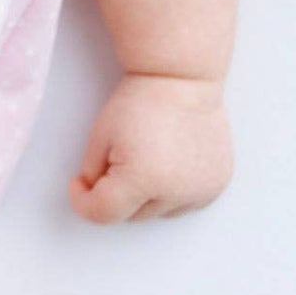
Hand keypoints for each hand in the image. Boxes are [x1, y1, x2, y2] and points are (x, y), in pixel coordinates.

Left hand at [69, 73, 233, 223]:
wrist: (182, 79)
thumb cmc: (139, 102)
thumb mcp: (100, 138)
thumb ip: (92, 175)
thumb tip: (95, 199)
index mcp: (142, 179)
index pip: (103, 214)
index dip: (83, 201)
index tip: (78, 184)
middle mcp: (176, 191)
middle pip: (132, 215)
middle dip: (118, 194)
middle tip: (118, 157)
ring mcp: (201, 190)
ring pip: (159, 212)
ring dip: (146, 196)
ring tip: (147, 156)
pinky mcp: (216, 184)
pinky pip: (185, 202)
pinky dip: (172, 190)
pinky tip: (168, 162)